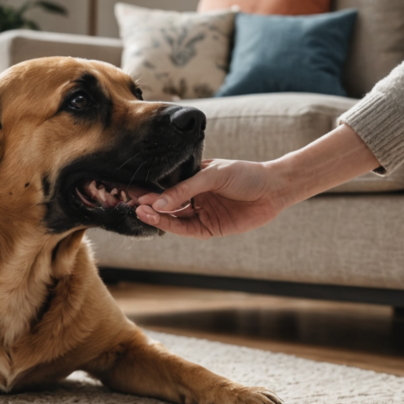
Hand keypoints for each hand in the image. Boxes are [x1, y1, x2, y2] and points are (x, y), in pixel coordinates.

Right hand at [136, 159, 284, 238]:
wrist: (273, 188)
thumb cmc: (244, 174)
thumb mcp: (212, 175)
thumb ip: (185, 189)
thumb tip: (157, 203)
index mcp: (192, 180)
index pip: (165, 186)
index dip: (148, 189)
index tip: (129, 189)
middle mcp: (194, 198)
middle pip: (165, 204)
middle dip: (147, 204)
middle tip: (131, 202)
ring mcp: (201, 213)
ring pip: (173, 218)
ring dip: (156, 216)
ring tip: (141, 211)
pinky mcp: (209, 228)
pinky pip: (186, 229)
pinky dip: (171, 225)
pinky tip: (159, 218)